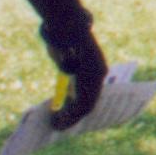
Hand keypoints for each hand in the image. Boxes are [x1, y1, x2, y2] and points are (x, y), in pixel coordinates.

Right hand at [40, 12, 106, 126]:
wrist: (66, 27)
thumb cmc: (61, 38)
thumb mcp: (64, 56)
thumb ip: (67, 70)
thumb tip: (63, 81)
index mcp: (96, 66)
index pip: (92, 91)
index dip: (80, 105)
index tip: (69, 115)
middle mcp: (100, 73)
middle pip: (90, 102)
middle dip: (75, 116)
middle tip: (62, 126)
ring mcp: (96, 79)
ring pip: (86, 108)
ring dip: (70, 120)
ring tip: (56, 127)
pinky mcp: (89, 84)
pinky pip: (80, 107)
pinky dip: (68, 117)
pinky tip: (56, 122)